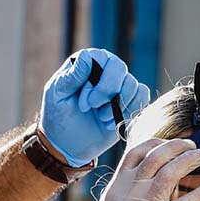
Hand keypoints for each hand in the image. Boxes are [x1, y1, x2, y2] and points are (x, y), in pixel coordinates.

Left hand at [39, 48, 150, 166]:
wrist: (68, 143)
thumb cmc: (58, 115)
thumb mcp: (57, 96)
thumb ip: (71, 77)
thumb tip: (86, 57)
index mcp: (86, 62)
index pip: (101, 59)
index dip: (96, 83)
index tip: (84, 104)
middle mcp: (105, 68)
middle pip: (119, 68)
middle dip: (108, 93)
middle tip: (93, 110)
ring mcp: (119, 84)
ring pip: (132, 84)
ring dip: (118, 106)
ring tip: (101, 119)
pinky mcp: (130, 100)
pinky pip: (142, 96)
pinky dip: (130, 111)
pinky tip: (112, 123)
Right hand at [65, 139, 199, 200]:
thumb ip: (130, 193)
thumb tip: (156, 183)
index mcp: (117, 186)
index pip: (137, 151)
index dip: (157, 142)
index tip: (170, 144)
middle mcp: (130, 190)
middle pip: (157, 154)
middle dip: (179, 146)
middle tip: (192, 147)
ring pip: (172, 169)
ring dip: (192, 158)